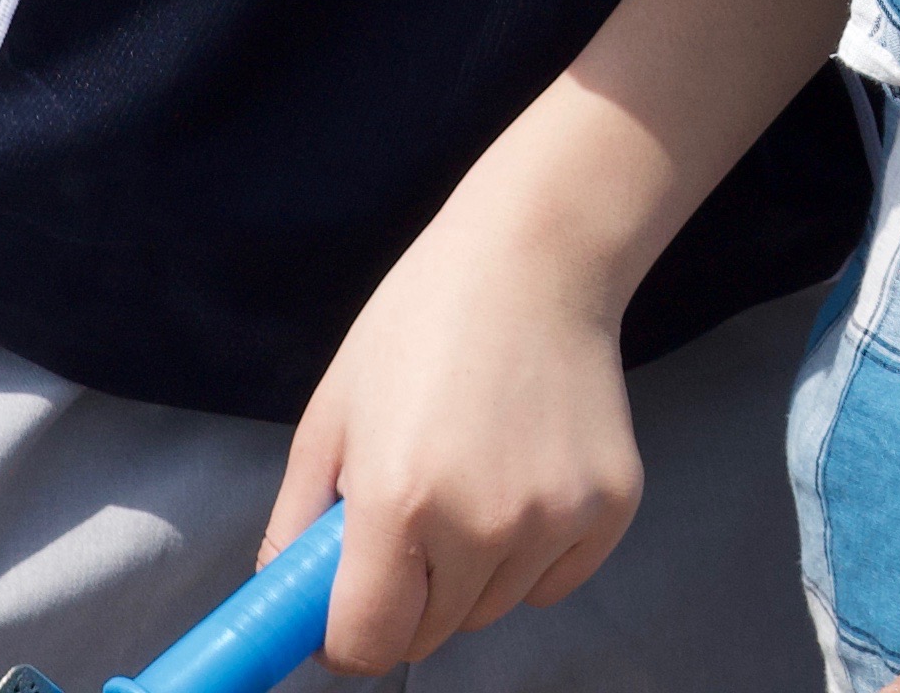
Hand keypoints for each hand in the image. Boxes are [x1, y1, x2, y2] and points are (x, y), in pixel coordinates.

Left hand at [261, 181, 646, 675]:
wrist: (536, 254)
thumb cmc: (421, 322)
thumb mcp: (332, 415)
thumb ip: (296, 523)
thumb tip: (286, 604)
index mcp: (399, 501)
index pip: (368, 645)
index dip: (345, 637)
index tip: (344, 607)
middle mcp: (483, 524)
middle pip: (431, 635)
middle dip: (407, 598)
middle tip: (409, 522)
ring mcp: (556, 517)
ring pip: (492, 608)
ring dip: (470, 575)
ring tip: (471, 481)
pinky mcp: (612, 504)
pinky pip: (555, 580)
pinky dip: (533, 556)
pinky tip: (523, 479)